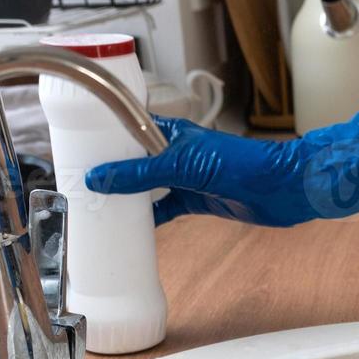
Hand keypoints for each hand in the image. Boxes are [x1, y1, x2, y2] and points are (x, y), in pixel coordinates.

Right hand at [84, 106, 358, 226]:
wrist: (285, 188)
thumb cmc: (243, 164)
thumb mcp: (184, 165)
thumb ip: (142, 173)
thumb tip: (100, 179)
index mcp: (169, 132)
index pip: (126, 128)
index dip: (101, 137)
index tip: (74, 149)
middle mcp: (174, 152)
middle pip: (132, 160)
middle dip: (108, 172)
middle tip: (78, 187)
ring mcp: (186, 177)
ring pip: (146, 187)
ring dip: (126, 198)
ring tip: (97, 209)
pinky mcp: (198, 200)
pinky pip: (165, 210)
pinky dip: (149, 220)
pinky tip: (132, 230)